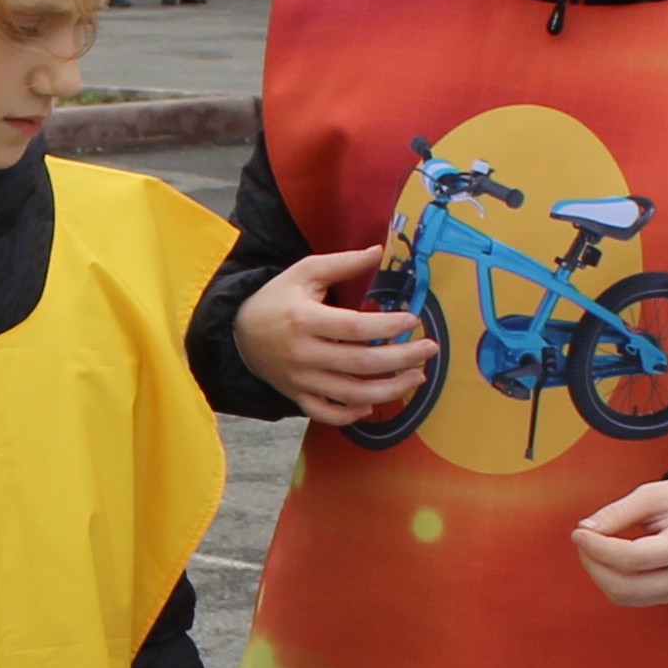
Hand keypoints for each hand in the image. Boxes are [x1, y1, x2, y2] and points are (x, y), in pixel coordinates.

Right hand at [233, 246, 435, 427]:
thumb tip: (380, 252)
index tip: (412, 321)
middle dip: (401, 358)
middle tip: (429, 350)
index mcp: (305, 319)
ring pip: (350, 394)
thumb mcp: (304, 272)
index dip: (388, 326)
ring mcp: (300, 379)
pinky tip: (371, 405)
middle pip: (360, 363)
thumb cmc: (277, 298)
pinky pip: (326, 413)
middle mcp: (303, 353)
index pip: (355, 327)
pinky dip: (350, 415)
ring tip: (416, 377)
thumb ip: (342, 264)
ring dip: (389, 390)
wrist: (238, 332)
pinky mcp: (296, 395)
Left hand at [571, 476, 667, 608]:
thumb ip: (619, 512)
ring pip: (625, 597)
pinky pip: (633, 597)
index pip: (633, 559)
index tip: (579, 532)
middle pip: (625, 587)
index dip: (598, 548)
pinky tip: (609, 557)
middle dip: (594, 564)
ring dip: (600, 574)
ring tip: (594, 546)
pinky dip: (612, 580)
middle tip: (583, 538)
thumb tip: (584, 531)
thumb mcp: (655, 494)